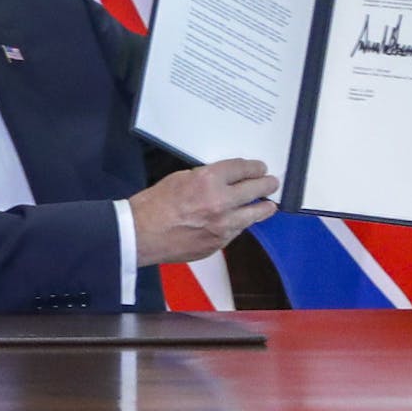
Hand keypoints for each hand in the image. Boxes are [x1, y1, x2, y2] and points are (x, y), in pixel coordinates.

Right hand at [131, 158, 279, 266]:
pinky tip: (239, 220)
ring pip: (255, 214)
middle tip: (272, 183)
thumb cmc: (153, 204)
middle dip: (267, 184)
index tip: (260, 168)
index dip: (254, 167)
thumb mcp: (180, 179)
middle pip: (256, 189)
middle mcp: (221, 202)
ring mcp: (223, 225)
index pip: (243, 169)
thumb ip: (206, 178)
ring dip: (264, 208)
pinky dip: (239, 224)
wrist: (139, 234)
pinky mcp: (219, 243)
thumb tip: (224, 180)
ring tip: (268, 206)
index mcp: (209, 180)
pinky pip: (237, 230)